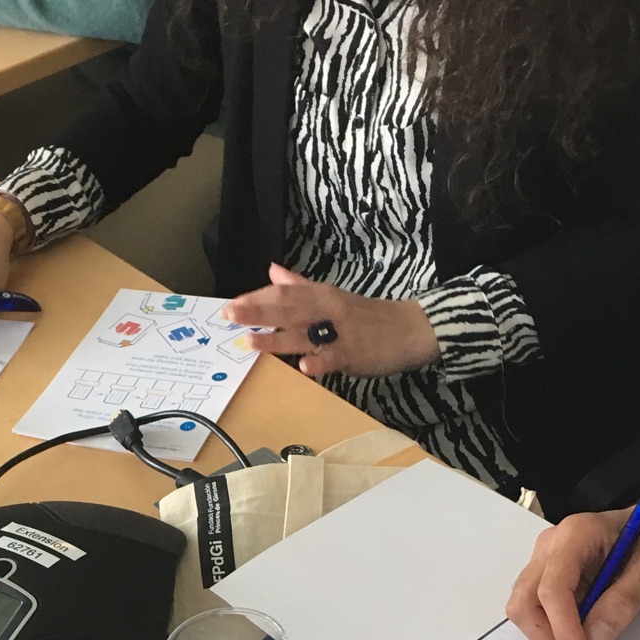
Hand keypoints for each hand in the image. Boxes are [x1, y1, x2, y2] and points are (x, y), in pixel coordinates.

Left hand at [222, 264, 439, 379]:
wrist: (411, 328)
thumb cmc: (368, 315)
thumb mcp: (333, 295)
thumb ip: (301, 286)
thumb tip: (272, 272)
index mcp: (321, 295)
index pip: (284, 293)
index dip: (256, 298)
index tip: (230, 305)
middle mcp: (327, 310)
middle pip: (288, 309)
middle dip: (256, 312)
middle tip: (228, 315)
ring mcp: (341, 333)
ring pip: (305, 334)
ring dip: (276, 339)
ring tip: (249, 342)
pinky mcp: (355, 355)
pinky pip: (335, 359)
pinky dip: (320, 363)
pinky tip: (304, 367)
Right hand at [506, 501, 639, 639]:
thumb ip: (623, 602)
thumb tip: (594, 639)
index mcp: (575, 534)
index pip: (553, 587)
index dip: (563, 627)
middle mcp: (551, 545)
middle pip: (525, 598)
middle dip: (546, 634)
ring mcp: (547, 559)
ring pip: (524, 606)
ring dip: (547, 632)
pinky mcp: (550, 574)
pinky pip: (537, 607)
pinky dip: (553, 626)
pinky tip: (581, 632)